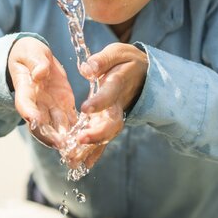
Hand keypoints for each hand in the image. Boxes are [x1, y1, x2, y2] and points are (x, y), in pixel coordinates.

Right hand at [7, 37, 77, 149]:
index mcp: (25, 90)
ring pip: (58, 127)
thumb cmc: (28, 54)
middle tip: (62, 146)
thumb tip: (40, 74)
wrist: (34, 57)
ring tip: (78, 150)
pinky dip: (79, 130)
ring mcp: (51, 107)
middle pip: (42, 124)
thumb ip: (36, 62)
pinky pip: (71, 120)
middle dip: (51, 136)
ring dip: (67, 139)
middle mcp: (37, 104)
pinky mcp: (64, 106)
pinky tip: (89, 138)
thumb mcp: (30, 53)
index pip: (25, 105)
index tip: (35, 121)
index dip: (29, 113)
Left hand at [58, 43, 148, 167]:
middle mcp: (118, 105)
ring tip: (73, 160)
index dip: (99, 101)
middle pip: (111, 123)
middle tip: (80, 141)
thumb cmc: (126, 62)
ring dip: (91, 149)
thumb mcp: (117, 53)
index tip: (86, 108)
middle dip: (97, 134)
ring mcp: (115, 117)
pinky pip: (103, 140)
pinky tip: (81, 165)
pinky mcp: (110, 124)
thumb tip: (86, 68)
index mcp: (118, 84)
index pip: (110, 94)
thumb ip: (102, 60)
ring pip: (106, 136)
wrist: (144, 76)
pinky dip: (94, 153)